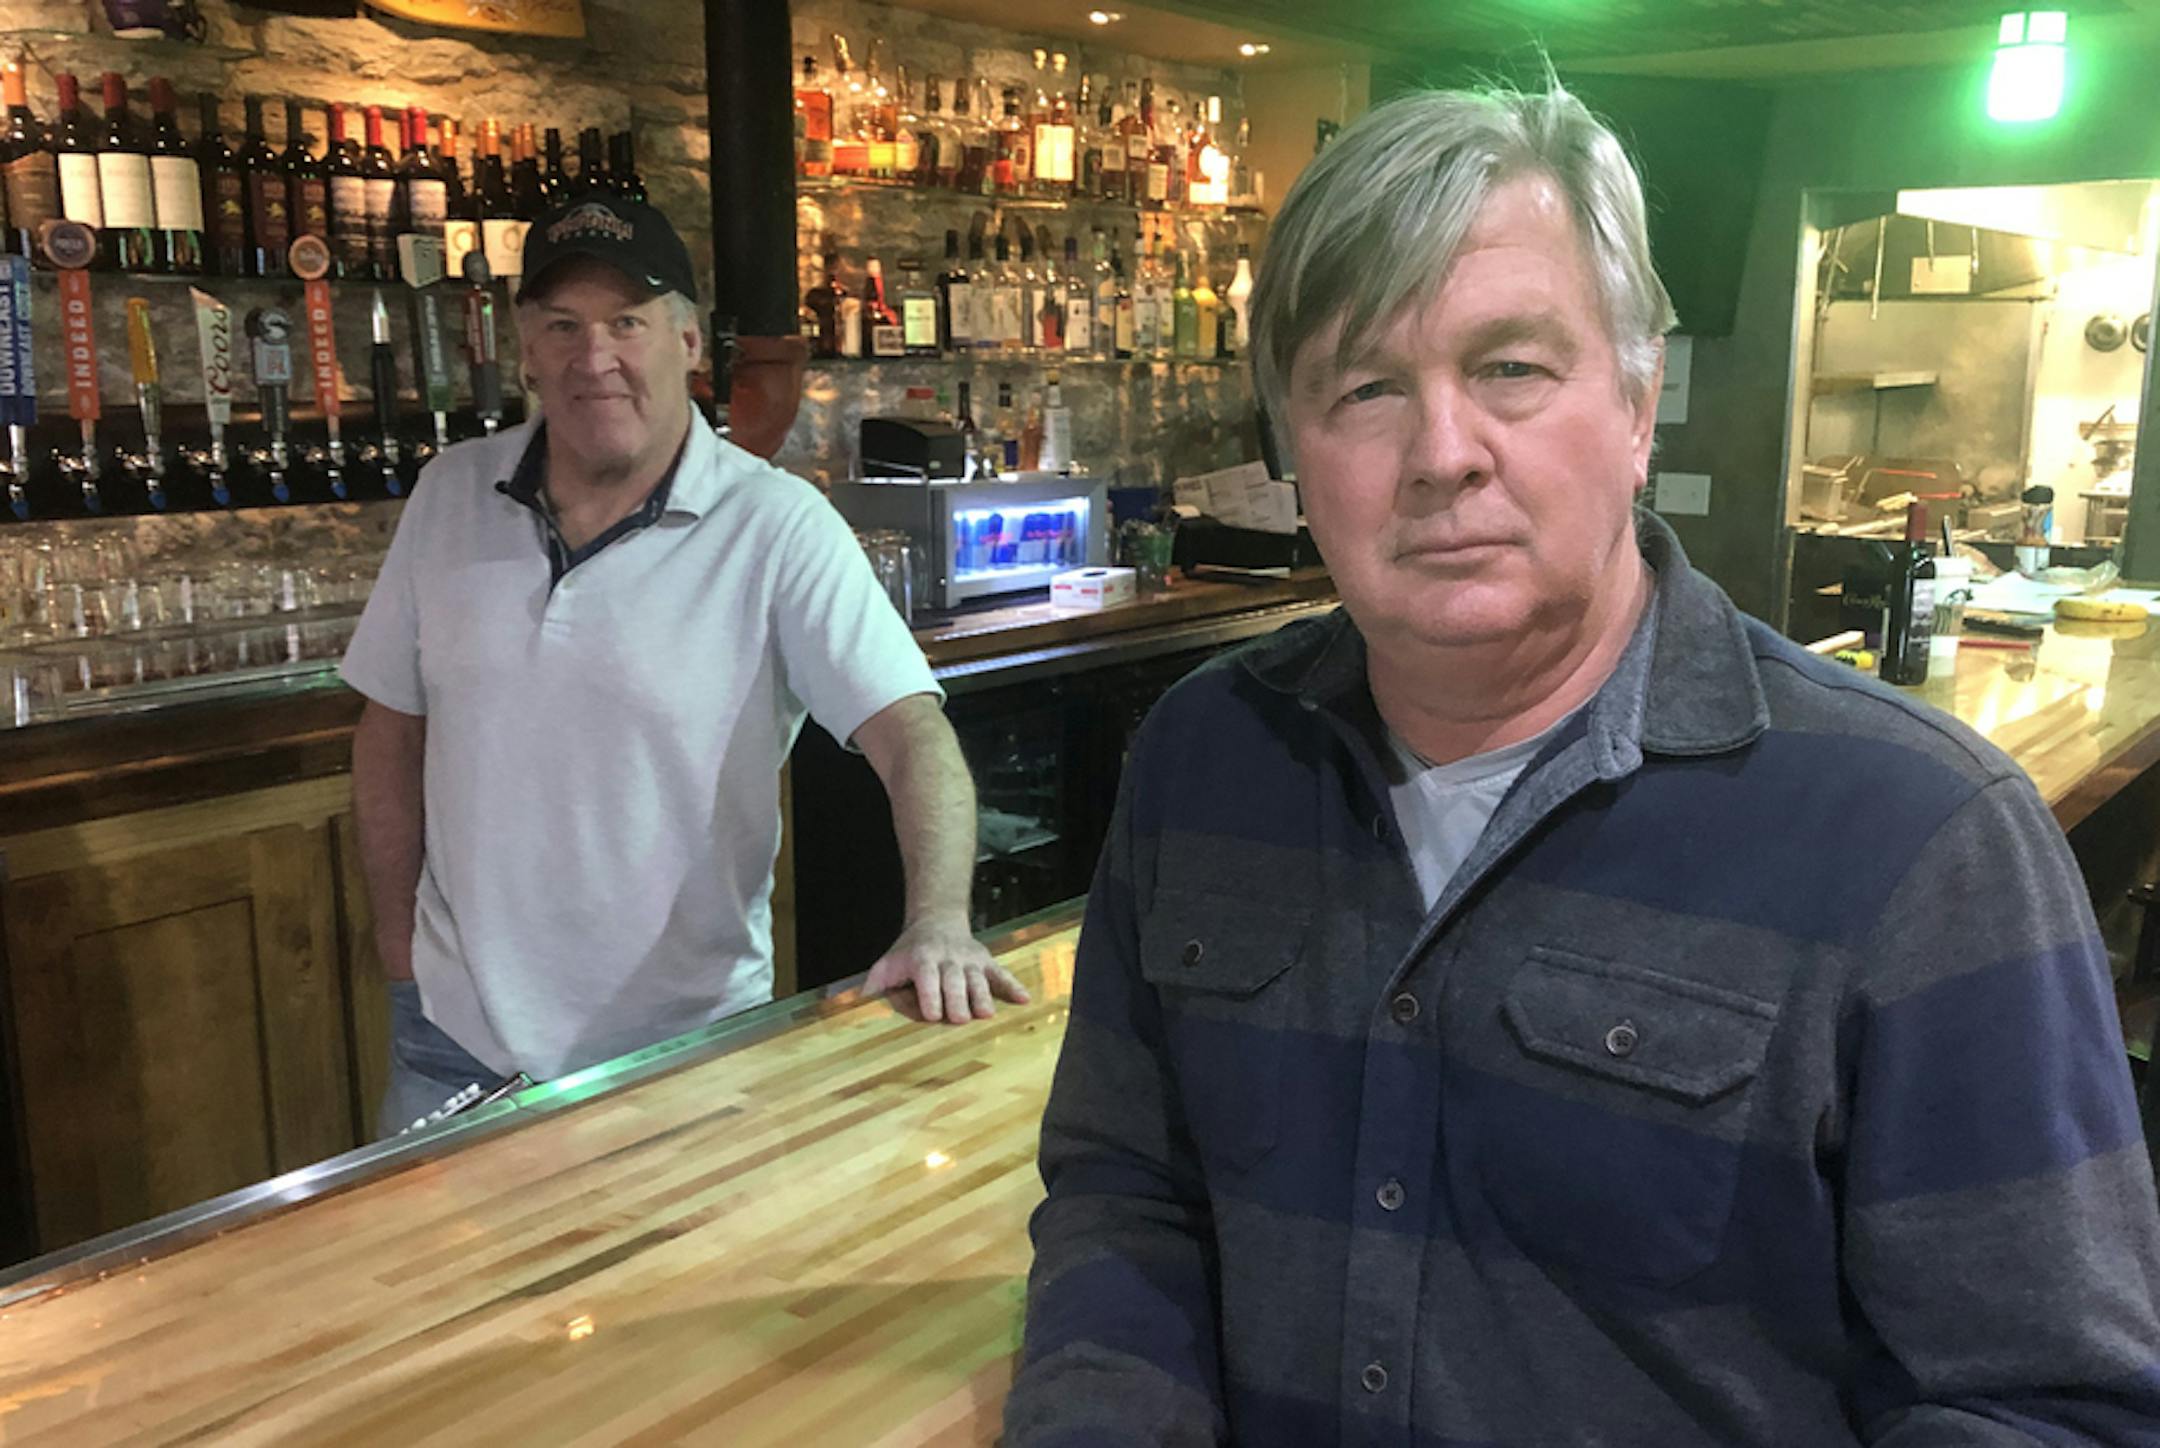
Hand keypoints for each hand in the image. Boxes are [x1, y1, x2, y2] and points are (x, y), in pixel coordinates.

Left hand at [863, 913, 1031, 1023]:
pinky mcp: (986, 962)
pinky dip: (1013, 986)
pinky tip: (1024, 999)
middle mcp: (949, 959)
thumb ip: (875, 984)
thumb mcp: (888, 963)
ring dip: (983, 996)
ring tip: (986, 1014)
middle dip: (958, 999)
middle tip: (961, 1019)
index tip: (933, 1015)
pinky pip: (1002, 974)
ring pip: (979, 978)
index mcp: (923, 960)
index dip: (931, 995)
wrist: (937, 920)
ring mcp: (970, 960)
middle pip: (956, 980)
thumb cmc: (910, 951)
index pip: (928, 977)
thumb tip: (858, 1004)